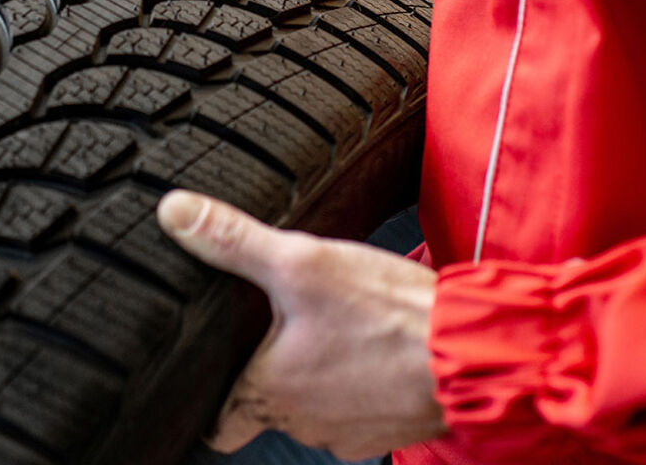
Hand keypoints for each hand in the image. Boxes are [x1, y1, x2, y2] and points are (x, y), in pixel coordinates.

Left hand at [157, 190, 445, 459]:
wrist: (470, 350)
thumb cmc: (392, 317)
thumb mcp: (304, 262)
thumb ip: (234, 240)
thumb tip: (176, 214)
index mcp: (269, 391)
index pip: (217, 424)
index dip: (210, 400)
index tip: (209, 375)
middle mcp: (304, 422)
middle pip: (268, 408)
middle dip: (269, 374)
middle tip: (278, 332)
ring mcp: (349, 431)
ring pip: (316, 407)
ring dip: (320, 374)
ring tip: (333, 327)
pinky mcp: (389, 428)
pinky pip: (361, 408)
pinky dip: (361, 381)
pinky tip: (371, 344)